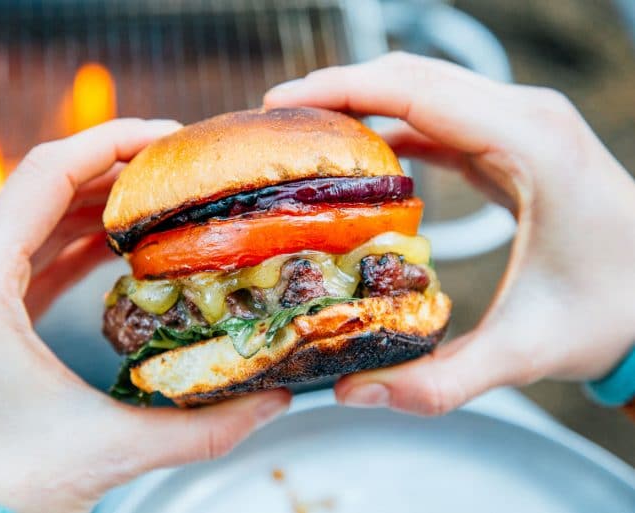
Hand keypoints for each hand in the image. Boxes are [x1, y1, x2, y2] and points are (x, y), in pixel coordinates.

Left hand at [0, 119, 290, 512]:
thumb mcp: (107, 451)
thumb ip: (201, 426)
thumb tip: (273, 400)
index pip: (47, 172)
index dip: (114, 141)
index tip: (169, 136)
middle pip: (41, 185)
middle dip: (114, 170)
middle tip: (176, 170)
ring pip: (31, 216)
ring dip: (94, 203)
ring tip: (156, 201)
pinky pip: (23, 254)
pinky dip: (71, 240)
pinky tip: (117, 245)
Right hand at [265, 52, 634, 414]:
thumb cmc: (610, 316)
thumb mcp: (526, 354)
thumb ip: (439, 381)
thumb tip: (353, 392)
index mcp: (531, 144)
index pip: (415, 92)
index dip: (341, 88)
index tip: (282, 102)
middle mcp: (526, 116)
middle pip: (412, 75)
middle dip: (338, 86)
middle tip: (277, 117)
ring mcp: (522, 123)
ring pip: (423, 87)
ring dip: (362, 100)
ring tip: (307, 130)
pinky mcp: (513, 141)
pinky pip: (439, 117)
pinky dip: (391, 125)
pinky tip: (360, 155)